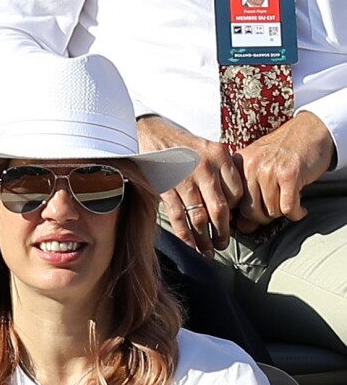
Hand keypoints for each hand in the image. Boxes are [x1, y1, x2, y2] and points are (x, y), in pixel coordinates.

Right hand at [137, 116, 243, 257]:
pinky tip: (190, 244)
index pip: (236, 193)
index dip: (233, 212)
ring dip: (204, 239)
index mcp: (219, 155)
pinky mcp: (165, 187)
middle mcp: (204, 167)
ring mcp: (184, 178)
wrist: (150, 132)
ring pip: (199, 217)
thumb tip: (229, 205)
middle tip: (222, 245)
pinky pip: (178, 217)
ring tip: (207, 251)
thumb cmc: (181, 144)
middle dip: (222, 233)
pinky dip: (185, 234)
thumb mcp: (207, 148)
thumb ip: (220, 171)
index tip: (229, 222)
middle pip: (220, 209)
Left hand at [232, 111, 335, 232]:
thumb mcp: (259, 169)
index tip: (254, 214)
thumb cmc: (283, 150)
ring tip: (288, 202)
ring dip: (282, 213)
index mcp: (238, 164)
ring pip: (270, 211)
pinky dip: (296, 213)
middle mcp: (250, 167)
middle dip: (264, 217)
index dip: (244, 214)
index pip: (232, 203)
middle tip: (274, 210)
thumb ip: (248, 196)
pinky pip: (288, 208)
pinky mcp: (289, 175)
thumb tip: (243, 228)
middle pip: (250, 211)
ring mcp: (269, 170)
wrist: (311, 129)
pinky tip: (299, 208)